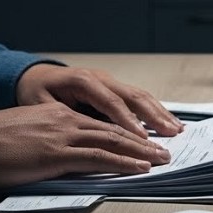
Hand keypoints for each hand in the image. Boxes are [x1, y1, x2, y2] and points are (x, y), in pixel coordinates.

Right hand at [0, 103, 170, 188]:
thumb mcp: (27, 138)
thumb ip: (51, 144)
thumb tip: (69, 160)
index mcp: (59, 116)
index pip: (102, 124)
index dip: (128, 133)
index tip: (147, 142)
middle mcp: (65, 121)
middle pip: (114, 129)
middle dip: (143, 141)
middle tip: (165, 151)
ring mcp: (62, 136)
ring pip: (112, 141)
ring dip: (140, 152)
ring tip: (161, 160)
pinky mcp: (56, 153)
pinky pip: (97, 157)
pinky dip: (122, 162)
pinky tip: (138, 169)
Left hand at [16, 64, 182, 137]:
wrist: (36, 75)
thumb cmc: (36, 92)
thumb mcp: (40, 105)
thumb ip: (62, 119)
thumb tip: (83, 136)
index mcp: (83, 81)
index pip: (111, 102)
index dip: (128, 121)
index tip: (141, 138)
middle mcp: (101, 78)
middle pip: (133, 97)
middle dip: (154, 116)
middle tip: (170, 134)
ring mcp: (110, 82)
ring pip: (140, 96)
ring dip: (160, 113)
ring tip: (177, 129)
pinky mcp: (115, 88)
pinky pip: (138, 99)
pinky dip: (154, 111)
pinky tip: (167, 122)